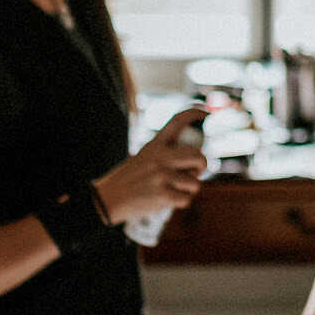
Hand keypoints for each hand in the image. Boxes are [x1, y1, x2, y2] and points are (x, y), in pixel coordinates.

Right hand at [92, 108, 206, 225]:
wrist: (108, 199)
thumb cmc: (129, 179)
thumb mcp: (144, 157)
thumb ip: (165, 154)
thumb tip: (194, 157)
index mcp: (154, 145)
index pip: (177, 122)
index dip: (195, 114)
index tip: (206, 112)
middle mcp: (160, 158)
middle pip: (197, 155)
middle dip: (202, 165)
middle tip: (196, 171)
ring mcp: (162, 176)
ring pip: (194, 182)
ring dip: (189, 189)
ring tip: (172, 189)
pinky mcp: (163, 194)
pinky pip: (186, 199)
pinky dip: (181, 202)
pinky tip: (167, 200)